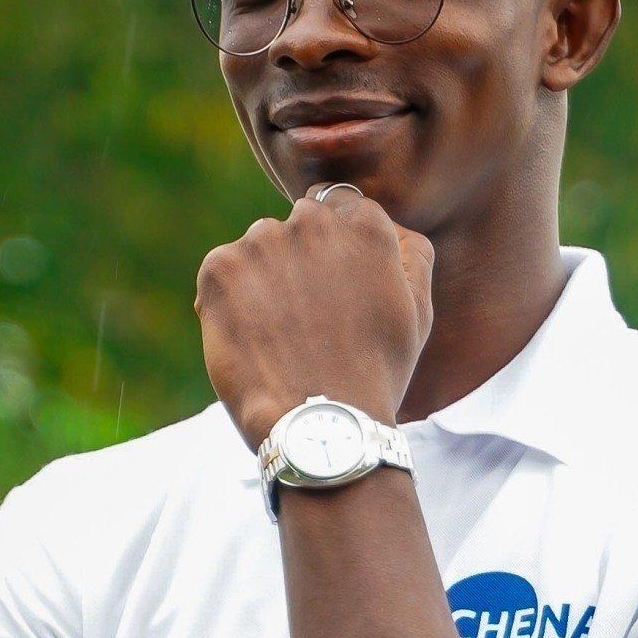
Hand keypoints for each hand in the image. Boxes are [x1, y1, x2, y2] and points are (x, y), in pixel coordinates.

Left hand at [195, 192, 434, 449]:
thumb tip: (393, 227)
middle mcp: (313, 220)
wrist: (320, 428)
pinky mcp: (221, 268)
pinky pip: (222, 274)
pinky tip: (253, 342)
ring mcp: (262, 241)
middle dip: (298, 262)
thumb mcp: (417, 314)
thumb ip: (412, 255)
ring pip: (258, 250)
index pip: (340, 210)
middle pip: (298, 227)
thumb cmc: (376, 376)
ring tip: (280, 339)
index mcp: (366, 224)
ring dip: (263, 281)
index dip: (335, 253)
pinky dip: (229, 302)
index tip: (332, 291)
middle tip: (306, 322)